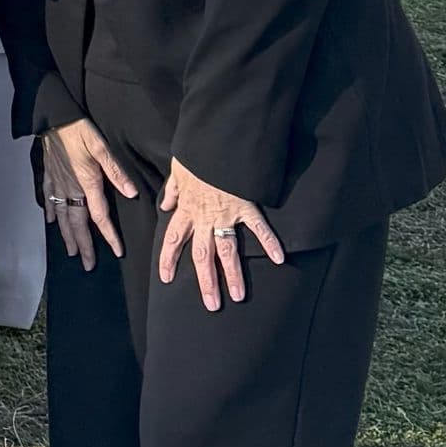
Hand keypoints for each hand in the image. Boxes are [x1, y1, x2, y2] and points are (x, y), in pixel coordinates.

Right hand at [43, 116, 140, 269]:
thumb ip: (116, 171)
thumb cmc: (79, 130)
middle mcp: (70, 187)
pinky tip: (52, 221)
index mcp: (87, 183)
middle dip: (83, 245)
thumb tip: (131, 194)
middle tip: (87, 264)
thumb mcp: (101, 147)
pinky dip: (51, 212)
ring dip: (67, 235)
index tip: (117, 251)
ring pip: (61, 215)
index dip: (109, 235)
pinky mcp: (49, 174)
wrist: (53, 117)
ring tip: (71, 251)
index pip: (100, 216)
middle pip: (77, 223)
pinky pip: (49, 198)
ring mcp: (57, 182)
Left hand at [159, 158, 284, 310]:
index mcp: (186, 208)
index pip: (173, 239)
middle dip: (205, 281)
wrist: (214, 141)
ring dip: (233, 274)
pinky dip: (270, 242)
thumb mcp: (177, 170)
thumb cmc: (195, 155)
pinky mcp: (246, 206)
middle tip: (211, 305)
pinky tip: (279, 259)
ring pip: (228, 249)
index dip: (168, 259)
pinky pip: (259, 227)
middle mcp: (204, 215)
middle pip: (202, 254)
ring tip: (238, 296)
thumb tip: (165, 204)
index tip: (166, 279)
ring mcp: (226, 213)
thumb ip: (172, 190)